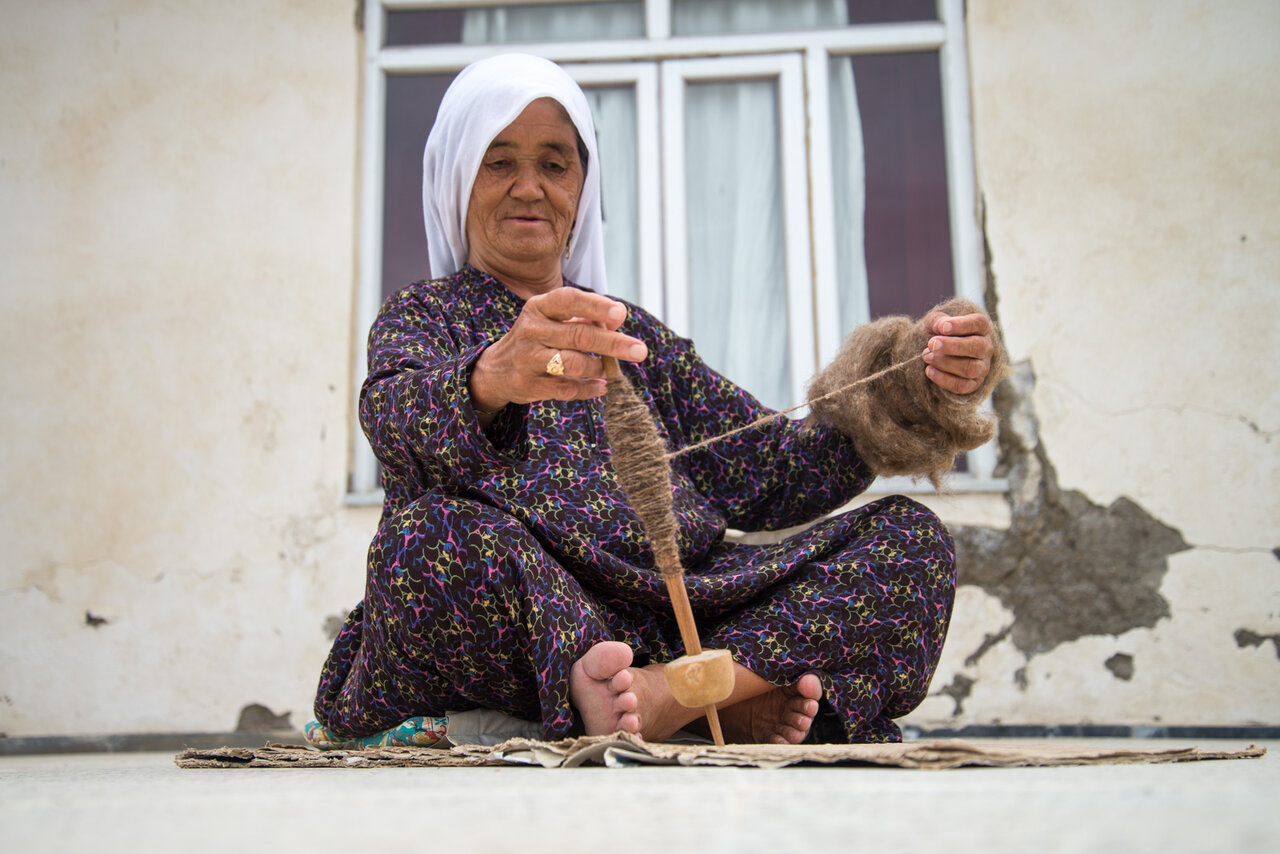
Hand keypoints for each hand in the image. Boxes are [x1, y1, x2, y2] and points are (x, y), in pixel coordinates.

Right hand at [470, 288, 648, 414]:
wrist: (496, 370)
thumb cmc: (536, 339)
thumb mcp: (550, 320)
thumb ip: (581, 318)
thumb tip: (616, 321)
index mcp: (538, 307)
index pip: (569, 300)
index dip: (596, 306)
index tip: (621, 315)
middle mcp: (531, 330)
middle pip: (578, 335)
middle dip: (613, 343)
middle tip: (639, 351)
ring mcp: (527, 358)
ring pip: (573, 363)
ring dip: (598, 367)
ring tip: (610, 370)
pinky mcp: (528, 384)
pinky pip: (567, 388)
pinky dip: (588, 388)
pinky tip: (600, 386)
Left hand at [920, 311, 994, 394]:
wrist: (938, 354)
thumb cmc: (940, 334)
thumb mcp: (936, 323)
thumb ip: (938, 321)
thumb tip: (941, 326)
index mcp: (981, 328)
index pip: (979, 323)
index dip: (961, 325)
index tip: (942, 327)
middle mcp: (986, 347)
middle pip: (977, 347)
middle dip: (952, 346)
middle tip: (932, 344)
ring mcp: (982, 367)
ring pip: (970, 368)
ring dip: (946, 363)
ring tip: (927, 357)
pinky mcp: (974, 384)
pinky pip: (963, 386)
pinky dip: (944, 380)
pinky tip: (929, 371)